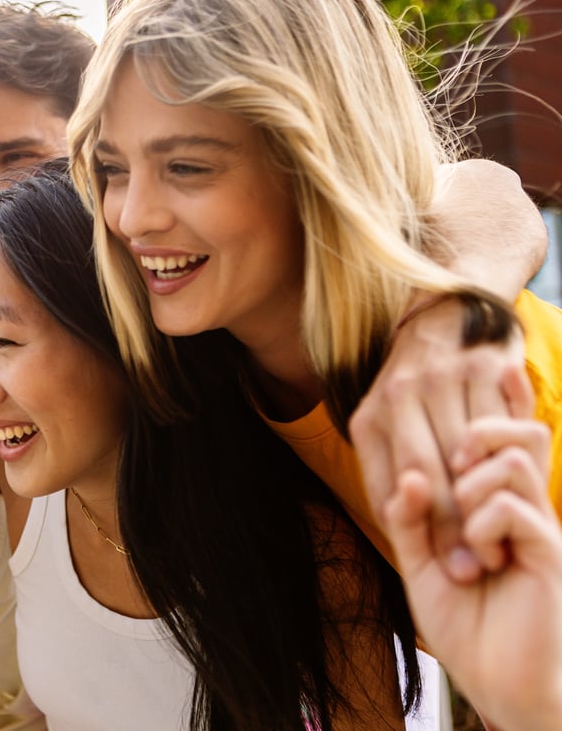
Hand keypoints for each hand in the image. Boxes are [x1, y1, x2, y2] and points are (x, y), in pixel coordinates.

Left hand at [350, 297, 533, 580]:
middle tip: (471, 573)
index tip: (444, 573)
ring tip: (497, 545)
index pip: (393, 484)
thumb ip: (387, 476)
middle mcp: (401, 394)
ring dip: (484, 502)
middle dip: (452, 530)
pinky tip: (514, 491)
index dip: (420, 531)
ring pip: (469, 455)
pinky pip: (502, 425)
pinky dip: (510, 461)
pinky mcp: (484, 367)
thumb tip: (395, 520)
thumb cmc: (414, 396)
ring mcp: (443, 378)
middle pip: (429, 473)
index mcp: (371, 417)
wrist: (440, 313)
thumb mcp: (384, 431)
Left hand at [383, 416, 561, 730]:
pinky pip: (513, 508)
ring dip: (472, 488)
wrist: (496, 679)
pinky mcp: (551, 552)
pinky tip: (483, 562)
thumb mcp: (419, 563)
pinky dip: (483, 527)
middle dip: (475, 436)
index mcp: (498, 505)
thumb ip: (408, 519)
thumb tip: (412, 475)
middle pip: (519, 432)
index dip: (486, 415)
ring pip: (514, 460)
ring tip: (464, 531)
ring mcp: (541, 527)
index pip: (502, 437)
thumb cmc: (462, 621)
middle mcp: (526, 508)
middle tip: (453, 474)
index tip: (447, 439)